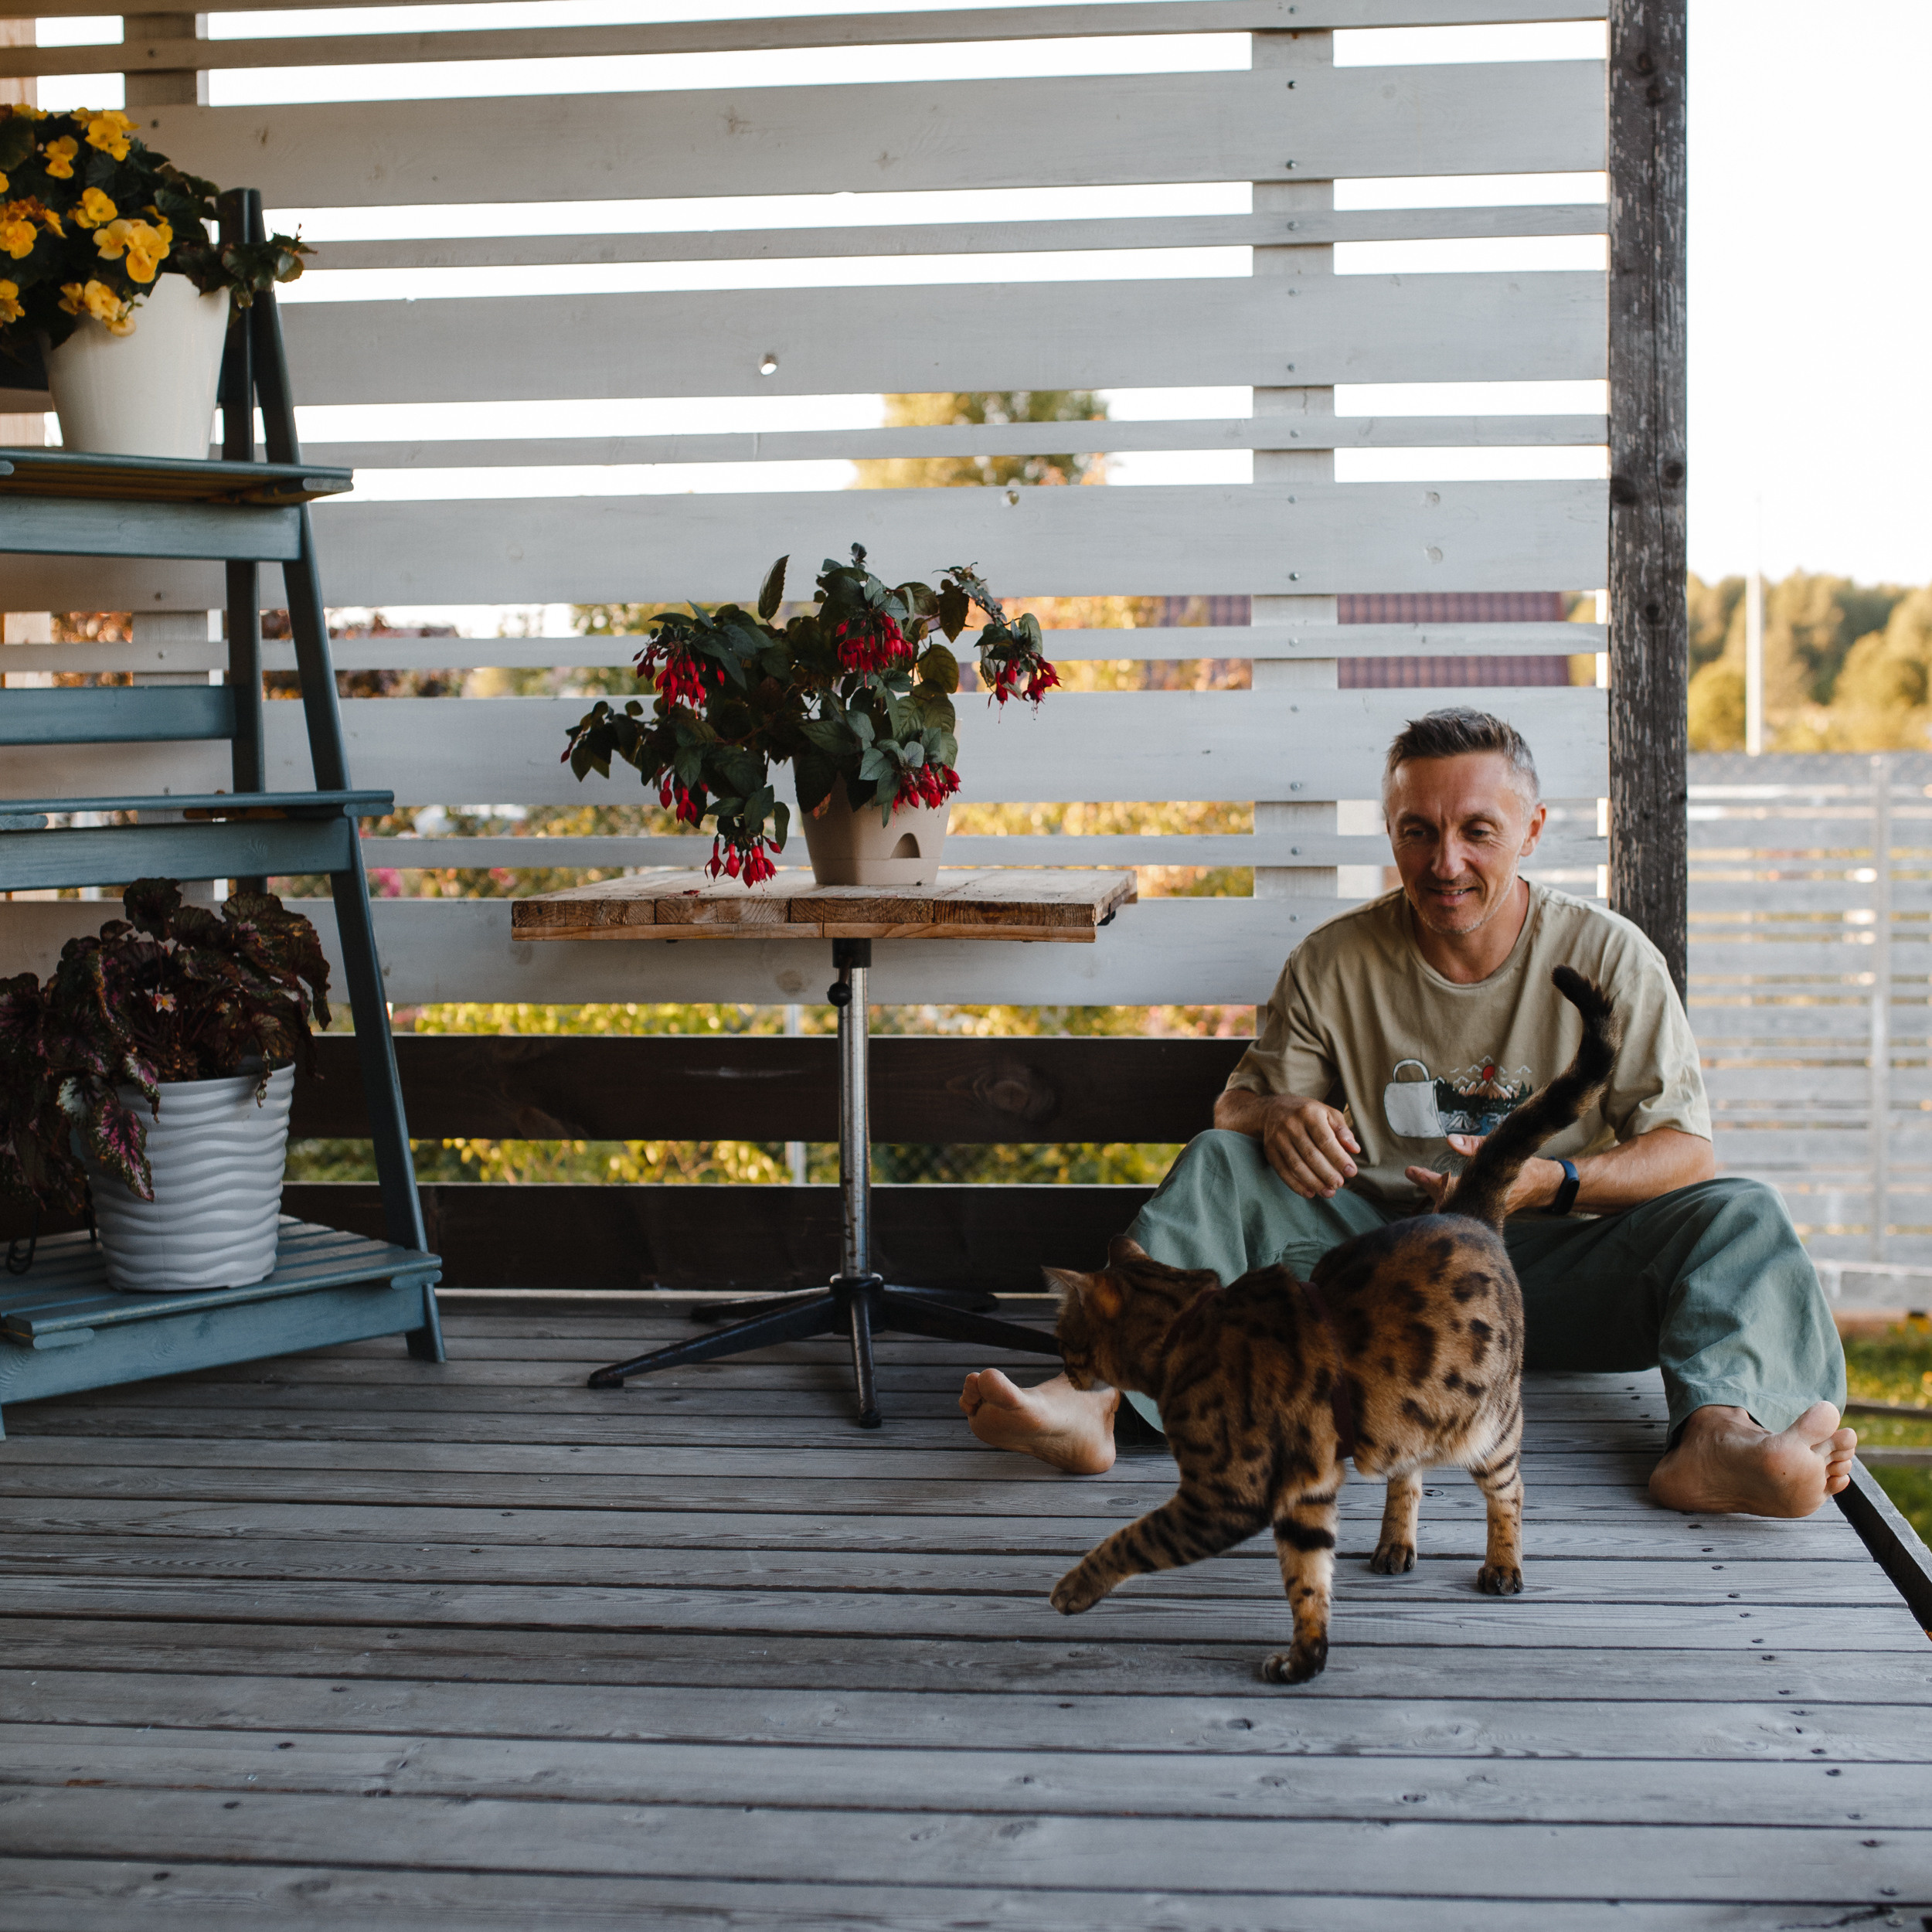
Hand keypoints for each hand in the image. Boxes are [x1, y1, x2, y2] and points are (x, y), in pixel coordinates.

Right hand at [1260, 1096, 1361, 1199]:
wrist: (1272, 1109)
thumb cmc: (1307, 1113)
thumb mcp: (1327, 1113)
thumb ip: (1342, 1131)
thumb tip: (1354, 1150)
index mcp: (1309, 1113)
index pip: (1325, 1140)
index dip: (1339, 1158)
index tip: (1351, 1172)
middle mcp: (1291, 1125)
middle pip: (1310, 1155)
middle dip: (1327, 1173)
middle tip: (1339, 1184)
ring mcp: (1278, 1138)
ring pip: (1296, 1165)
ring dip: (1313, 1182)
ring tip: (1328, 1192)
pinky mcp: (1269, 1150)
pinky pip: (1282, 1171)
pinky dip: (1296, 1185)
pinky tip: (1310, 1193)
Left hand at [1405, 1134, 1562, 1216]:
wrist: (1546, 1185)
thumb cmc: (1524, 1165)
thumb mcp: (1501, 1149)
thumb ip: (1475, 1146)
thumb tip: (1450, 1141)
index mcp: (1481, 1187)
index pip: (1446, 1185)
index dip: (1426, 1178)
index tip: (1410, 1171)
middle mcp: (1480, 1203)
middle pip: (1446, 1201)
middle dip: (1429, 1188)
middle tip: (1413, 1173)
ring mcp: (1484, 1211)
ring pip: (1454, 1207)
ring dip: (1439, 1196)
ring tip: (1421, 1180)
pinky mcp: (1487, 1213)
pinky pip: (1464, 1209)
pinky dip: (1452, 1201)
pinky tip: (1442, 1194)